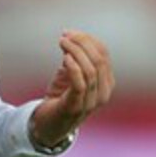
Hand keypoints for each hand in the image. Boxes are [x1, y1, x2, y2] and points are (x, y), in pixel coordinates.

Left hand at [30, 30, 114, 147]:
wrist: (49, 124)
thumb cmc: (62, 96)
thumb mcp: (71, 72)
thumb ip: (76, 57)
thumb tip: (72, 37)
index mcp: (106, 82)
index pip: (104, 54)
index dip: (88, 39)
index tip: (69, 32)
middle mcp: (103, 93)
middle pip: (99, 60)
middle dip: (82, 43)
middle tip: (64, 36)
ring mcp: (92, 102)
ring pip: (91, 70)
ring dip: (75, 52)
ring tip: (62, 43)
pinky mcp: (76, 108)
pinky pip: (81, 85)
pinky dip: (74, 68)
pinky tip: (65, 58)